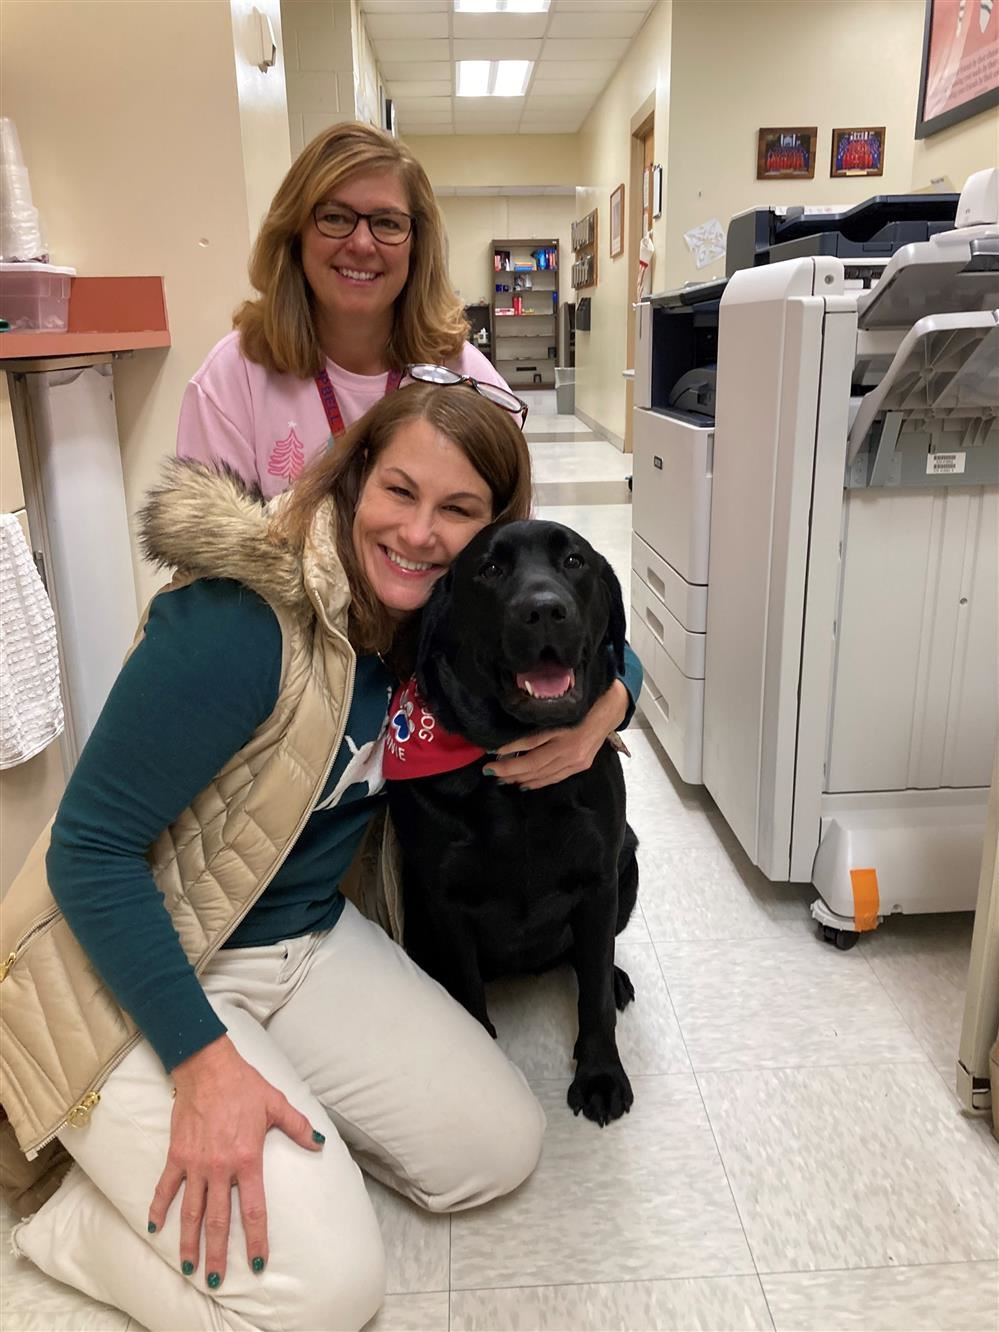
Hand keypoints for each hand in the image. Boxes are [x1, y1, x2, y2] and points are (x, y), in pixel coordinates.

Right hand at [147, 1035, 324, 1286]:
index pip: (253, 1210)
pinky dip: (158, 1208)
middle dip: (217, 1254)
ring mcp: (195, 1164)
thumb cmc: (244, 1085)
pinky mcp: (177, 1155)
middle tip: (215, 1281)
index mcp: (247, 1160)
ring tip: (188, 1266)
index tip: (258, 1263)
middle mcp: (220, 1168)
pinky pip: (165, 1188)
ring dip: (188, 1241)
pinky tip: (154, 1228)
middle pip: (217, 1220)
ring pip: (190, 1212)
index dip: (255, 1240)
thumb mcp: (277, 1104)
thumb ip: (298, 1127)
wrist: (207, 1067)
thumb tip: (319, 1143)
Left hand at [485, 680, 628, 790]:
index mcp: (563, 728)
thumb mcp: (557, 704)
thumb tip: (511, 728)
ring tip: (502, 778)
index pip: (530, 743)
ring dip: (520, 778)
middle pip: (533, 763)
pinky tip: (524, 784)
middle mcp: (569, 748)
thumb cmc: (582, 700)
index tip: (490, 752)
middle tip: (489, 771)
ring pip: (542, 774)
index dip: (509, 749)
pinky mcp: (581, 765)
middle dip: (509, 769)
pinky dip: (537, 782)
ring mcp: (576, 760)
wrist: (611, 708)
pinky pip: (554, 778)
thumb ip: (538, 717)